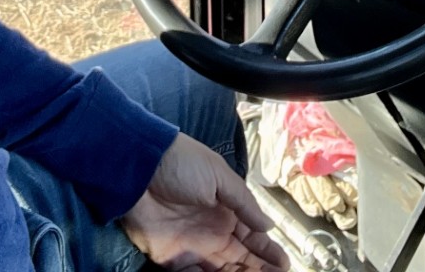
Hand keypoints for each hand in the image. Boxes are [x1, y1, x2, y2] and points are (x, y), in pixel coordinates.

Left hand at [119, 133, 289, 271]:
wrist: (139, 168)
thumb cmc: (181, 164)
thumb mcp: (219, 176)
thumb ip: (244, 203)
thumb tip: (269, 225)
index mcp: (226, 212)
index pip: (253, 238)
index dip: (268, 252)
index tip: (285, 265)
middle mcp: (213, 233)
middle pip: (241, 260)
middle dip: (259, 270)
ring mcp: (193, 248)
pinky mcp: (172, 260)